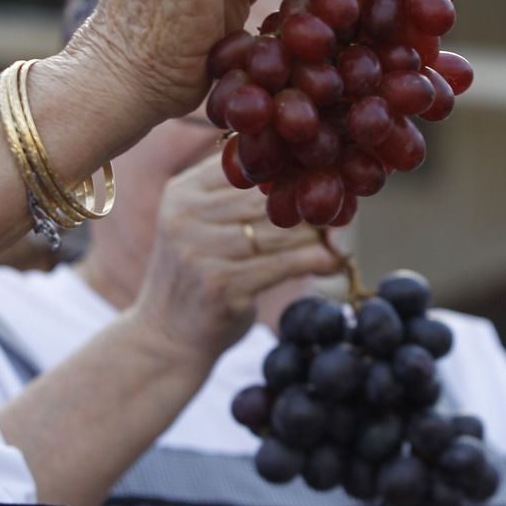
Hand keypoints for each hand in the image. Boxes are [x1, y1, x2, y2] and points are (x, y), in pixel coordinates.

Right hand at [129, 151, 339, 368]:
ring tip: (339, 235)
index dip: (284, 171)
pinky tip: (334, 262)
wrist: (166, 337)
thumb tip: (303, 175)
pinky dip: (314, 261)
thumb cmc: (195, 274)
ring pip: (277, 231)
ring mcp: (200, 252)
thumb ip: (233, 198)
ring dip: (316, 234)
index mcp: (182, 193)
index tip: (318, 178)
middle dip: (305, 204)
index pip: (242, 167)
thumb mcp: (198, 225)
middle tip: (340, 208)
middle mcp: (185, 217)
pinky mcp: (221, 286)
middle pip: (262, 199)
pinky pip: (282, 264)